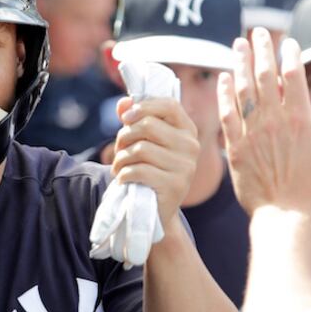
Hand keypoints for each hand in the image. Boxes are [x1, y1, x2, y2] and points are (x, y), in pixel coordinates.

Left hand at [112, 96, 199, 226]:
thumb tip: (124, 102)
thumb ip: (134, 118)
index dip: (143, 107)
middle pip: (149, 125)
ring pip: (141, 148)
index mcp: (187, 130)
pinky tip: (123, 179)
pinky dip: (123, 174)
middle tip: (119, 149)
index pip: (169, 105)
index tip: (125, 118)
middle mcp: (191, 146)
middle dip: (125, 136)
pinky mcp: (174, 186)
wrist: (156, 209)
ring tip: (119, 166)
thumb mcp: (143, 141)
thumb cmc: (148, 169)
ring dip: (121, 158)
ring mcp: (186, 167)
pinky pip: (138, 170)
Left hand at [217, 27, 310, 217]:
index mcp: (300, 121)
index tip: (287, 41)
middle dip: (261, 50)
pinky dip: (224, 94)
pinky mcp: (233, 147)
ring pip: (242, 90)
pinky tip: (222, 78)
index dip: (289, 56)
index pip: (292, 78)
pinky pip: (226, 115)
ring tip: (237, 44)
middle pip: (264, 77)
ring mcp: (251, 133)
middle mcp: (273, 122)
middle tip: (257, 32)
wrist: (284, 218)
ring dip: (239, 64)